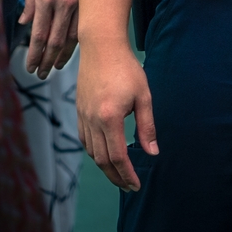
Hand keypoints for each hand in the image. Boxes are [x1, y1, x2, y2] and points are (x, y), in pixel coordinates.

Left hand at [20, 0, 78, 76]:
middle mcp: (62, 2)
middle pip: (54, 41)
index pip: (39, 34)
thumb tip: (24, 22)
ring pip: (72, 38)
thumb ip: (30, 0)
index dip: (34, 54)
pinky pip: (85, 25)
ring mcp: (79, 1)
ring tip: (55, 66)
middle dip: (47, 60)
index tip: (31, 66)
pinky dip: (77, 41)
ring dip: (63, 55)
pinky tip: (71, 49)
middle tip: (41, 73)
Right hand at [76, 41, 156, 190]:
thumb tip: (152, 153)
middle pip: (102, 159)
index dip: (127, 174)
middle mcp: (93, 120)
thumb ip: (147, 127)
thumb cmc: (126, 68)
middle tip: (128, 186)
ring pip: (91, 151)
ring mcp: (83, 115)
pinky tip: (104, 154)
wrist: (101, 46)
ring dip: (104, 167)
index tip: (135, 185)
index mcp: (110, 118)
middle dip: (115, 177)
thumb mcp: (144, 96)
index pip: (118, 156)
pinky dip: (94, 152)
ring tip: (118, 174)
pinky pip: (84, 139)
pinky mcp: (79, 110)